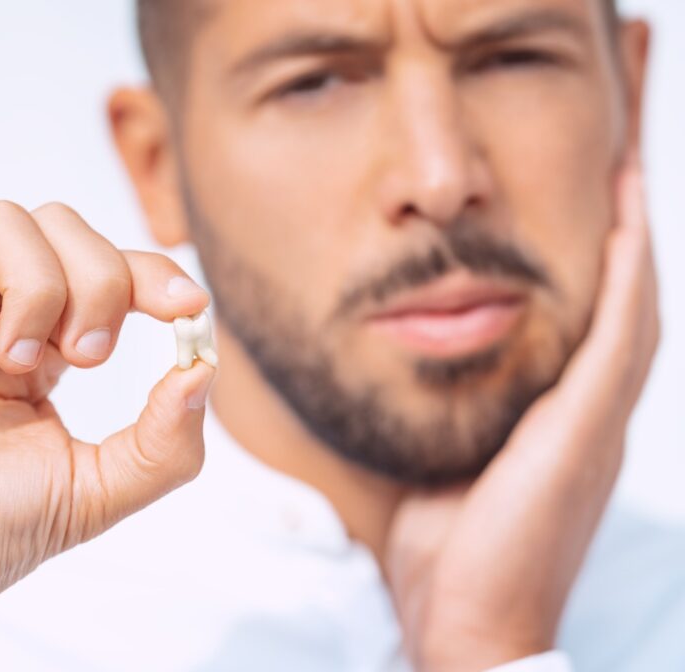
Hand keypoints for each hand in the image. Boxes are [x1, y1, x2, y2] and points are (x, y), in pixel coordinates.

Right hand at [0, 201, 215, 670]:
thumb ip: (162, 441)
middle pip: (60, 227)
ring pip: (2, 222)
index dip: (149, 274)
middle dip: (97, 281)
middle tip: (88, 357)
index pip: (102, 273)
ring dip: (35, 287)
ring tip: (17, 364)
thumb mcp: (92, 494)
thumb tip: (203, 368)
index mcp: (37, 349)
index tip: (186, 307)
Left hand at [385, 160, 660, 670]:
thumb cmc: (452, 551)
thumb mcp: (449, 466)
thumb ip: (451, 420)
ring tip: (629, 176)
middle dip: (626, 241)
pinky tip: (626, 227)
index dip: (597, 272)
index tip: (588, 211)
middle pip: (622, 312)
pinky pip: (616, 342)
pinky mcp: (584, 434)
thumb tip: (419, 378)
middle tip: (621, 171)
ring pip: (631, 316)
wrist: (467, 623)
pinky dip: (625, 281)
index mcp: (561, 428)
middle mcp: (590, 421)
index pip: (590, 333)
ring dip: (634, 244)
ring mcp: (595, 427)